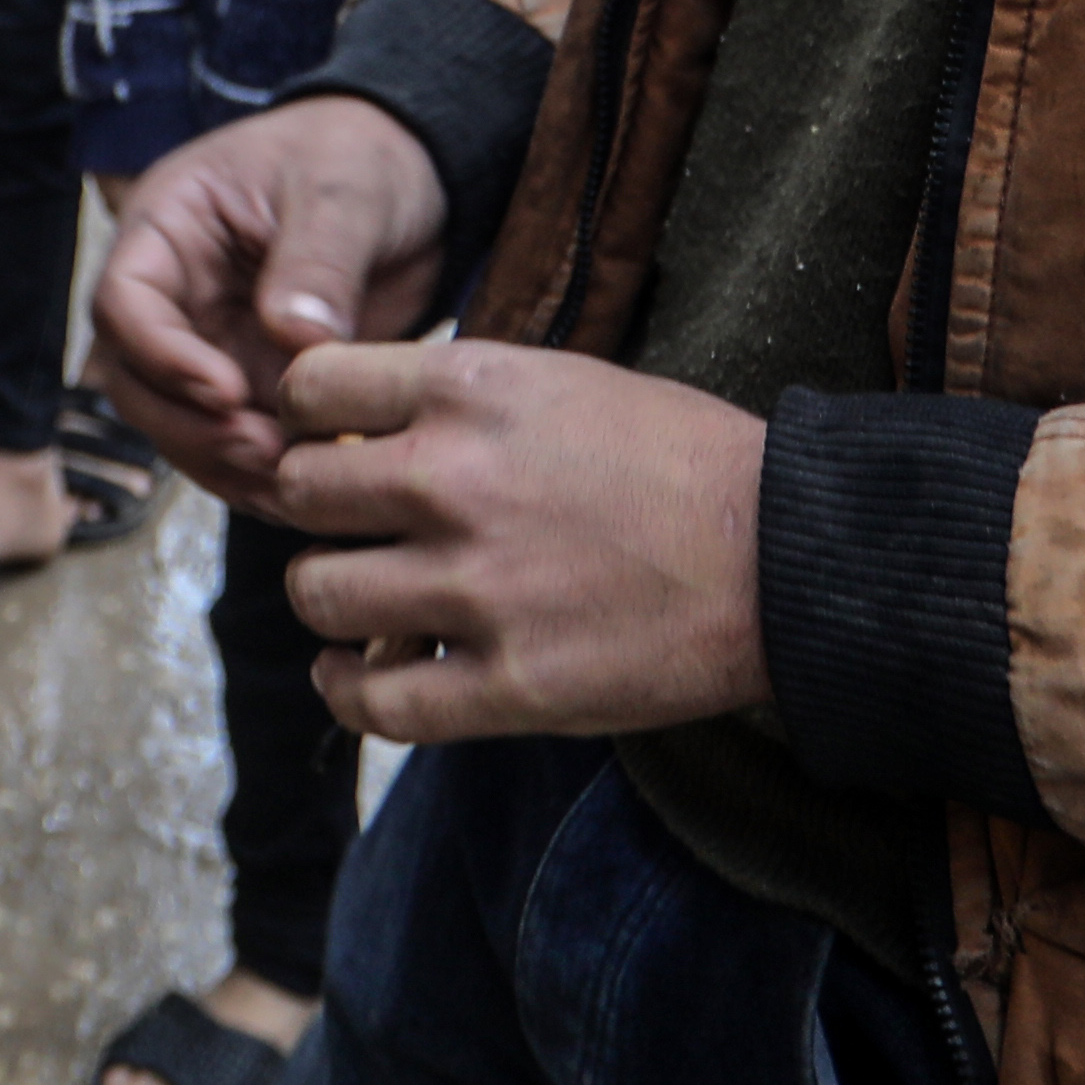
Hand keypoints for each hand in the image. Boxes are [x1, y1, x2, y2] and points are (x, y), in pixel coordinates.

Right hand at [80, 95, 448, 504]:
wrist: (414, 178)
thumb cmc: (360, 156)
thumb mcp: (342, 189)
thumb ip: (316, 260)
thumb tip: (294, 337)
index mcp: (170, 228)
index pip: (123, 302)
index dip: (161, 356)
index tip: (228, 390)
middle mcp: (177, 295)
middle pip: (136, 380)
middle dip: (189, 426)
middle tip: (263, 448)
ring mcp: (214, 344)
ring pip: (180, 425)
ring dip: (222, 462)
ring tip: (292, 477)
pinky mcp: (259, 384)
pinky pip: (237, 443)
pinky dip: (260, 476)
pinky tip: (305, 490)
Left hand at [262, 341, 769, 741]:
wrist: (788, 554)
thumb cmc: (682, 460)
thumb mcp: (559, 381)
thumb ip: (457, 401)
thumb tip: (361, 428)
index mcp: (470, 390)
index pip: (309, 389)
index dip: (309, 419)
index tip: (333, 441)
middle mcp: (455, 481)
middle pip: (297, 491)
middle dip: (313, 509)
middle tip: (347, 526)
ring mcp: (478, 588)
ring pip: (317, 594)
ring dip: (328, 597)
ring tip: (355, 598)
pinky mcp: (510, 685)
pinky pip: (374, 703)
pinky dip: (346, 691)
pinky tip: (353, 673)